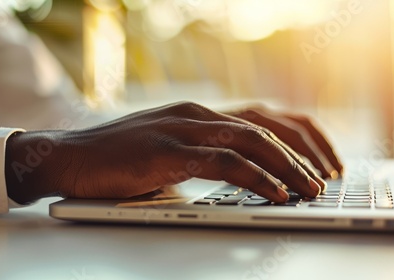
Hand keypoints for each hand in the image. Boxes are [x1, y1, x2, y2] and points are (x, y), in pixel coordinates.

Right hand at [5, 102, 328, 203]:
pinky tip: (276, 193)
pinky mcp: (168, 152)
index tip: (315, 164)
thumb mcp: (168, 147)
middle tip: (323, 180)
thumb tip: (237, 172)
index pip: (260, 120)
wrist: (70, 156)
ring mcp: (182, 130)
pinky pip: (224, 164)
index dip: (294, 141)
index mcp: (198, 113)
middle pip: (264, 130)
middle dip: (300, 156)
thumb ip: (200, 151)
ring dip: (286, 169)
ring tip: (310, 191)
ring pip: (251, 143)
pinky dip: (256, 178)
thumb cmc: (119, 157)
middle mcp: (196, 115)